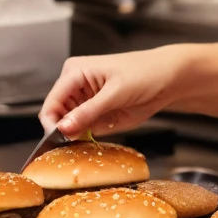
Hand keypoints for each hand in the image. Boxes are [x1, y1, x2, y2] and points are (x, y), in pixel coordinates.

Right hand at [39, 45, 190, 136]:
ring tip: (89, 140)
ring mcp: (84, 102)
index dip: (51, 124)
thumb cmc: (144, 74)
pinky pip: (82, 131)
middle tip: (76, 145)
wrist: (166, 79)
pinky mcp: (94, 114)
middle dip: (63, 133)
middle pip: (55, 117)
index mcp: (74, 72)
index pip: (51, 103)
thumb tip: (62, 128)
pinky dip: (85, 138)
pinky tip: (96, 137)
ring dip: (74, 137)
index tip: (60, 141)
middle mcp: (75, 87)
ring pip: (67, 126)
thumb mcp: (115, 93)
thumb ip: (88, 112)